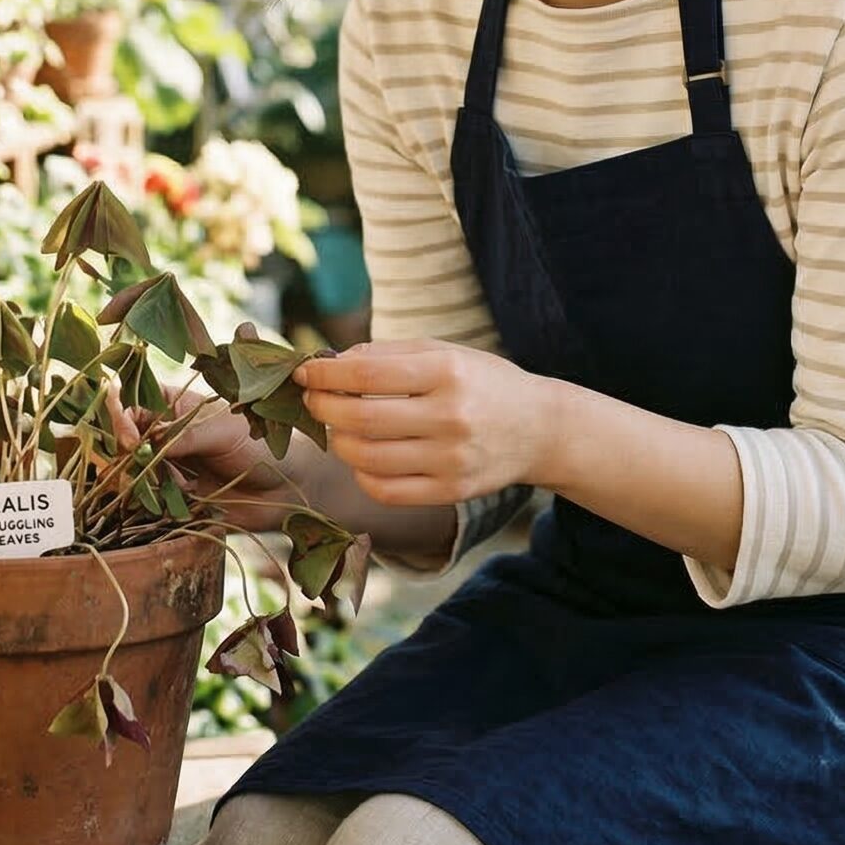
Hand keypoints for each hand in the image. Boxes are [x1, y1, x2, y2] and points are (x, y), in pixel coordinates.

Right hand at [138, 388, 298, 526]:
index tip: (131, 441)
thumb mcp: (223, 433)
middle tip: (147, 467)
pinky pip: (148, 496)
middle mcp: (164, 431)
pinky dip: (157, 500)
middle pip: (123, 437)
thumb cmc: (260, 445)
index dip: (121, 417)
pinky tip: (186, 498)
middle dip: (128, 453)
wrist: (284, 487)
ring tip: (182, 484)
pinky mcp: (172, 492)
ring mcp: (166, 463)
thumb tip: (145, 442)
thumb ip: (184, 436)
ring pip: (131, 469)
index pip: (131, 401)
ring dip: (145, 480)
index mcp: (175, 404)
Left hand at [291, 340, 547, 505]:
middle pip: (361, 418)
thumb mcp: (444, 352)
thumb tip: (329, 363)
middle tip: (311, 399)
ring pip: (366, 458)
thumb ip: (387, 353)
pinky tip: (364, 457)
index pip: (368, 372)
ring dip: (338, 440)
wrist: (540, 428)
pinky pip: (385, 490)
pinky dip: (362, 474)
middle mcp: (451, 417)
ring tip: (338, 426)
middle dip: (322, 407)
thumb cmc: (482, 383)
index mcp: (448, 372)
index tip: (304, 371)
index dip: (326, 373)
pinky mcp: (451, 492)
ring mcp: (452, 460)